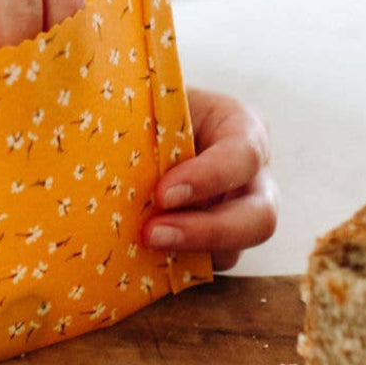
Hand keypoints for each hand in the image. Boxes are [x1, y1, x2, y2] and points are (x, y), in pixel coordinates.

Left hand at [142, 87, 278, 270]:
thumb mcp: (152, 99)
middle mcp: (252, 176)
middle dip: (207, 232)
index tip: (162, 193)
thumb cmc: (148, 107)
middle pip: (259, 218)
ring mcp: (237, 215)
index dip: (208, 178)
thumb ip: (142, 116)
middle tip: (151, 234)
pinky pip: (202, 266)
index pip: (243, 155)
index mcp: (242, 127)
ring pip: (232, 251)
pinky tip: (138, 252)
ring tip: (139, 243)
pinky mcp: (213, 243)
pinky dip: (172, 263)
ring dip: (185, 252)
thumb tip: (106, 129)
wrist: (139, 127)